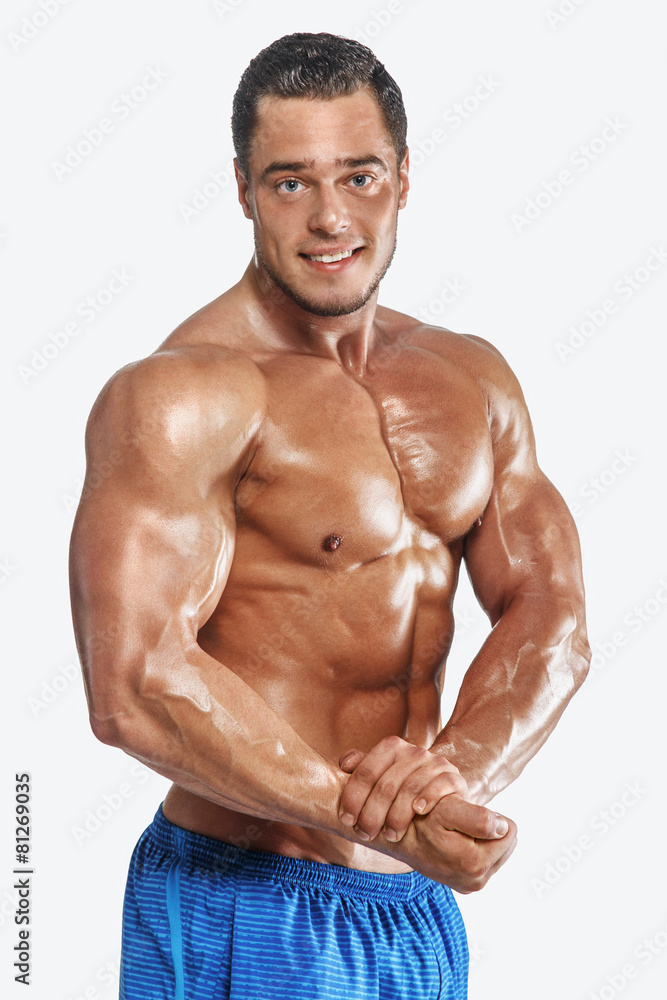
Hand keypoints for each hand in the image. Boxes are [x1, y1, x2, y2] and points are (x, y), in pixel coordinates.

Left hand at [338, 734, 507, 842]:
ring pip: (410, 789)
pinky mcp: (453, 777)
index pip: (366, 772)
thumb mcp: (381, 777)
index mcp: (392, 746)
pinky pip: (439, 786)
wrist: (441, 794)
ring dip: (397, 816)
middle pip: (386, 785)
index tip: (346, 820)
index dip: (353, 798)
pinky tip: (418, 813)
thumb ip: (361, 768)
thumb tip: (344, 765)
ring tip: (389, 835)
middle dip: (372, 814)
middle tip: (365, 834)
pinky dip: (428, 798)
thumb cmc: (402, 789)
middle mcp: (413, 751)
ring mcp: (435, 762)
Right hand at [393, 794, 517, 892]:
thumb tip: (504, 828)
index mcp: (475, 864)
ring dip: (484, 839)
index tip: (467, 815)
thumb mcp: (446, 811)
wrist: (396, 836)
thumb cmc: (420, 819)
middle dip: (490, 829)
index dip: (491, 816)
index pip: (509, 830)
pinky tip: (456, 844)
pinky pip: (487, 861)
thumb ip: (478, 818)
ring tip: (458, 833)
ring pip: (498, 851)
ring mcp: (471, 885)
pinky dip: (476, 849)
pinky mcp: (467, 885)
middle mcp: (476, 881)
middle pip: (507, 843)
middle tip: (462, 824)